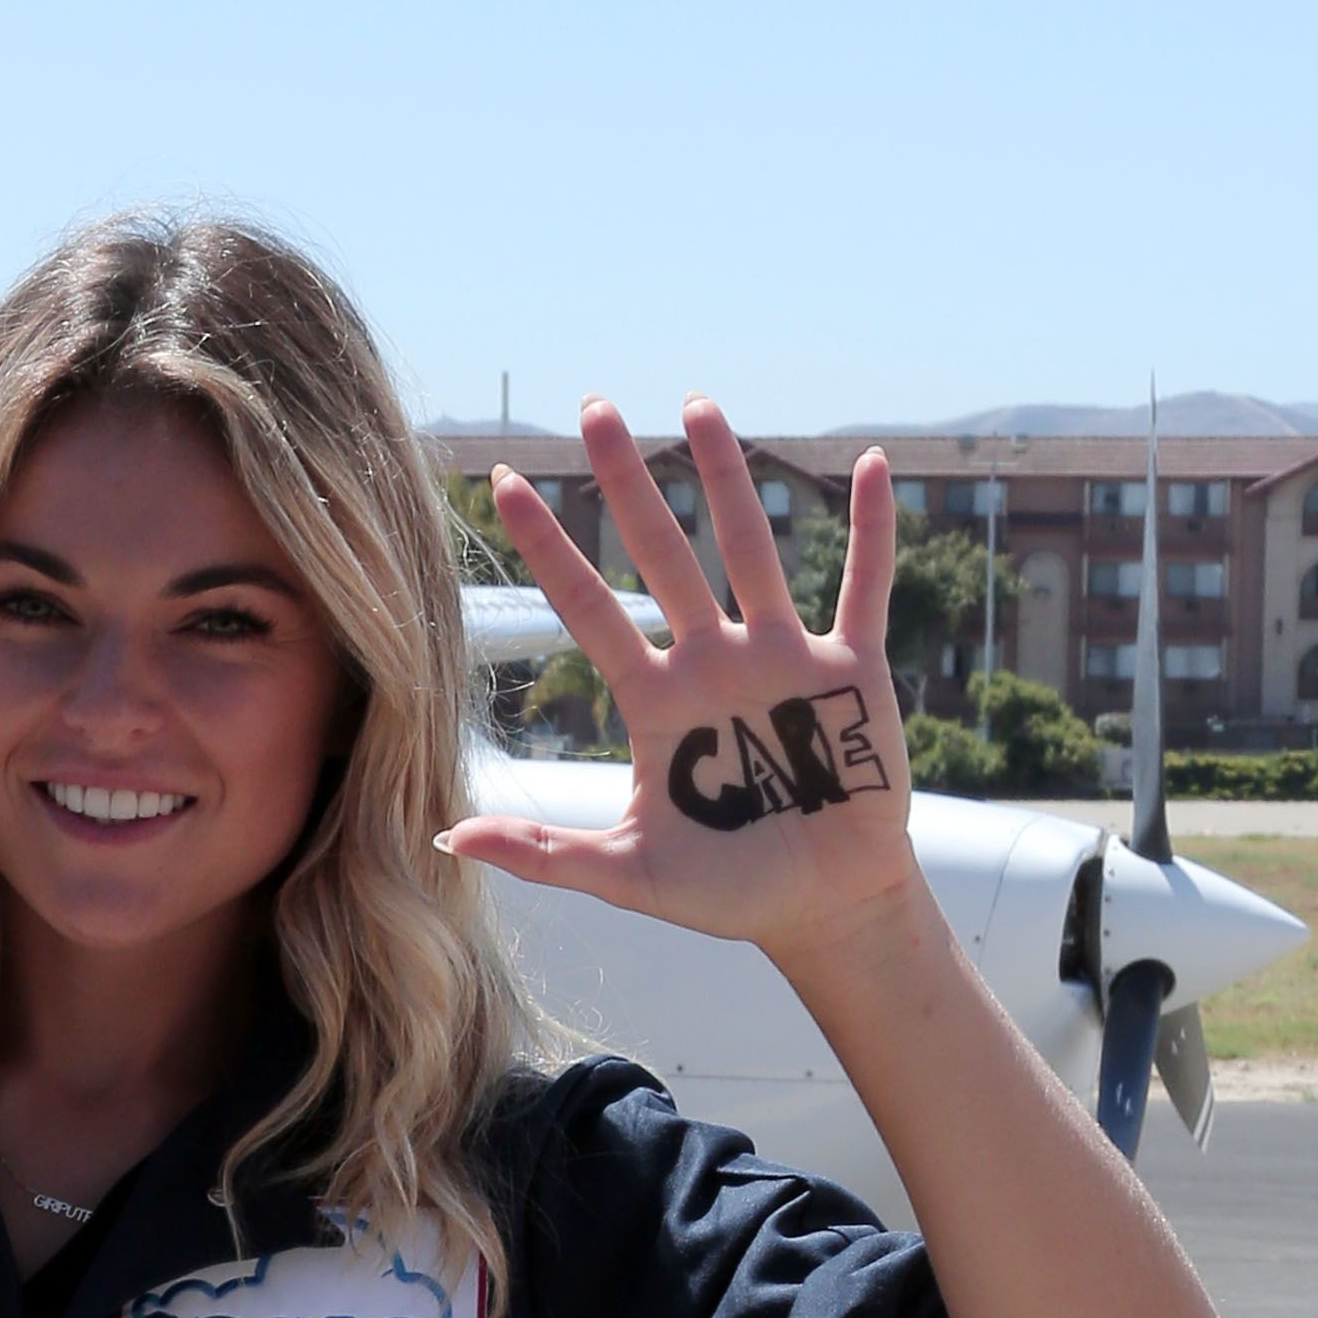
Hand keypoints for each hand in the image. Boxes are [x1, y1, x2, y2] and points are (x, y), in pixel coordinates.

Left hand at [439, 402, 918, 977]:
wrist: (821, 911)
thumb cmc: (727, 894)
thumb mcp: (627, 875)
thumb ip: (543, 853)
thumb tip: (446, 835)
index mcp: (657, 703)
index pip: (590, 611)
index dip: (549, 550)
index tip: (503, 485)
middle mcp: (712, 663)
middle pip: (663, 555)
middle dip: (628, 486)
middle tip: (594, 408)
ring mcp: (782, 658)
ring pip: (750, 548)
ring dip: (727, 478)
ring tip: (697, 406)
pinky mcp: (852, 671)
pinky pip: (863, 586)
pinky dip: (870, 531)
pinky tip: (867, 465)